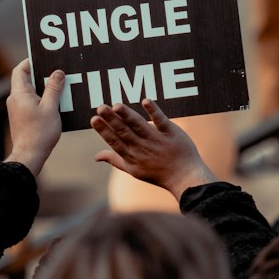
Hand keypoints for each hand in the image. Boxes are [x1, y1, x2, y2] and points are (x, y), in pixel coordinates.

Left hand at [6, 58, 63, 177]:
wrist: (29, 156)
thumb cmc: (39, 133)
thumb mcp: (51, 108)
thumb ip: (54, 89)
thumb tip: (57, 72)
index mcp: (19, 94)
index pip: (20, 70)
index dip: (31, 62)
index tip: (44, 59)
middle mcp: (15, 100)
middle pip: (26, 79)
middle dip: (41, 74)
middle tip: (57, 70)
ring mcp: (17, 109)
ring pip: (31, 91)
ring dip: (44, 88)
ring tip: (59, 86)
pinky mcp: (22, 117)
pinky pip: (32, 101)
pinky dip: (42, 98)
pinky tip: (56, 102)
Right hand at [91, 100, 216, 198]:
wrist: (185, 178)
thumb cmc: (158, 174)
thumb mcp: (133, 170)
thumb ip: (114, 160)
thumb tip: (96, 156)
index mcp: (132, 156)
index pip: (115, 142)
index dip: (104, 131)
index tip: (93, 119)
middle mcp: (143, 148)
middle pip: (124, 132)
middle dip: (111, 119)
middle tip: (100, 107)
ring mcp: (157, 140)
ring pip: (140, 125)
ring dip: (128, 115)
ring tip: (116, 105)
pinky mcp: (172, 133)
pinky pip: (162, 121)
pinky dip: (153, 111)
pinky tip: (145, 100)